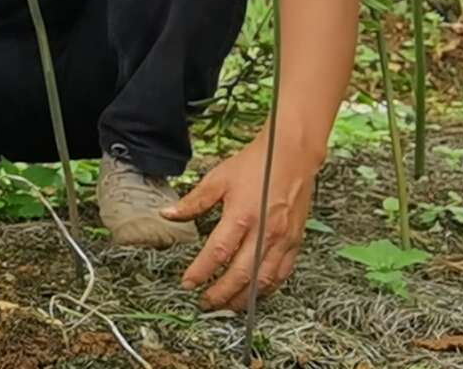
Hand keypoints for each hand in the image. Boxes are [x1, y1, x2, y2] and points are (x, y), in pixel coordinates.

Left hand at [163, 134, 323, 309]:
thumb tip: (167, 214)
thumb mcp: (218, 179)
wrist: (291, 155)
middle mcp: (264, 231)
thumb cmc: (254, 164)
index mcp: (241, 215)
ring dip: (244, 297)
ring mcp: (282, 239)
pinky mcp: (295, 241)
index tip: (187, 283)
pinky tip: (255, 293)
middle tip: (205, 303)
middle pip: (241, 273)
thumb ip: (193, 201)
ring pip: (263, 279)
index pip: (218, 252)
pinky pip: (282, 273)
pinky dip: (268, 288)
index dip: (201, 271)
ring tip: (227, 306)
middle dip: (221, 293)